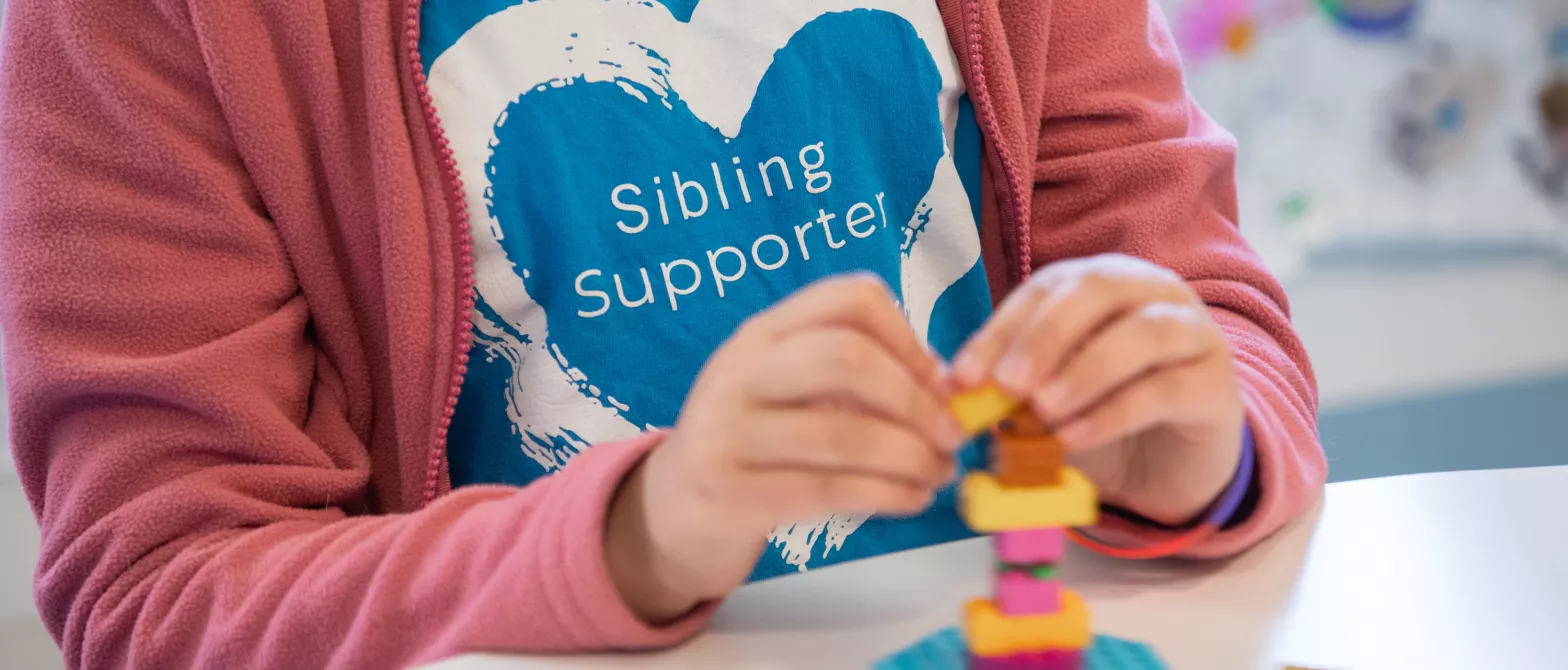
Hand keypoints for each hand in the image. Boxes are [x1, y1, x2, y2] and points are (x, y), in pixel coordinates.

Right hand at [606, 274, 965, 622]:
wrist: (675, 510)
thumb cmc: (756, 442)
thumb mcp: (789, 390)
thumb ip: (855, 377)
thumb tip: (945, 384)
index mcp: (764, 333)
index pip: (849, 299)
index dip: (908, 336)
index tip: (937, 379)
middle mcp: (741, 371)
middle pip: (845, 357)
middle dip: (913, 398)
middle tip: (950, 433)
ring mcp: (729, 432)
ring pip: (841, 434)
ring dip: (910, 457)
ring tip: (940, 473)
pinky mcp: (732, 492)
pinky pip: (827, 490)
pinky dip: (886, 495)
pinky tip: (913, 498)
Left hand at [951, 254, 1243, 526]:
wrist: (1173, 462)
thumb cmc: (1101, 412)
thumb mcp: (1048, 396)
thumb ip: (1011, 389)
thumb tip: (958, 397)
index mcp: (1099, 282)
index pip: (1045, 288)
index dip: (1000, 329)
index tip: (963, 377)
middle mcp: (1149, 291)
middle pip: (1097, 290)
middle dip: (1044, 337)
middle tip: (1007, 385)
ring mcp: (1192, 331)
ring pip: (1142, 333)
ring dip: (1084, 371)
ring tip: (1044, 411)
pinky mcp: (1216, 383)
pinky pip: (1165, 388)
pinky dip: (1113, 412)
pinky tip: (1076, 437)